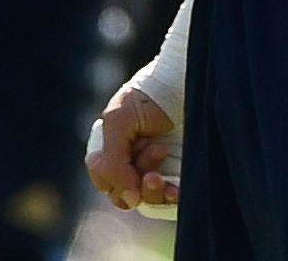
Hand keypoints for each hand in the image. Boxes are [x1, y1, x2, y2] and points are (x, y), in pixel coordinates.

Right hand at [86, 80, 180, 211]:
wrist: (183, 84)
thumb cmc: (146, 97)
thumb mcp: (118, 122)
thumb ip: (112, 162)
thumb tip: (129, 199)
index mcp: (111, 149)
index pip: (104, 180)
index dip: (113, 177)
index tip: (127, 162)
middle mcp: (131, 164)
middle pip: (124, 194)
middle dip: (135, 180)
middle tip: (155, 149)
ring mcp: (156, 173)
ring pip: (146, 201)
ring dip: (153, 188)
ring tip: (163, 153)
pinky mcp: (178, 179)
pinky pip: (171, 203)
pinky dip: (171, 199)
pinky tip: (175, 189)